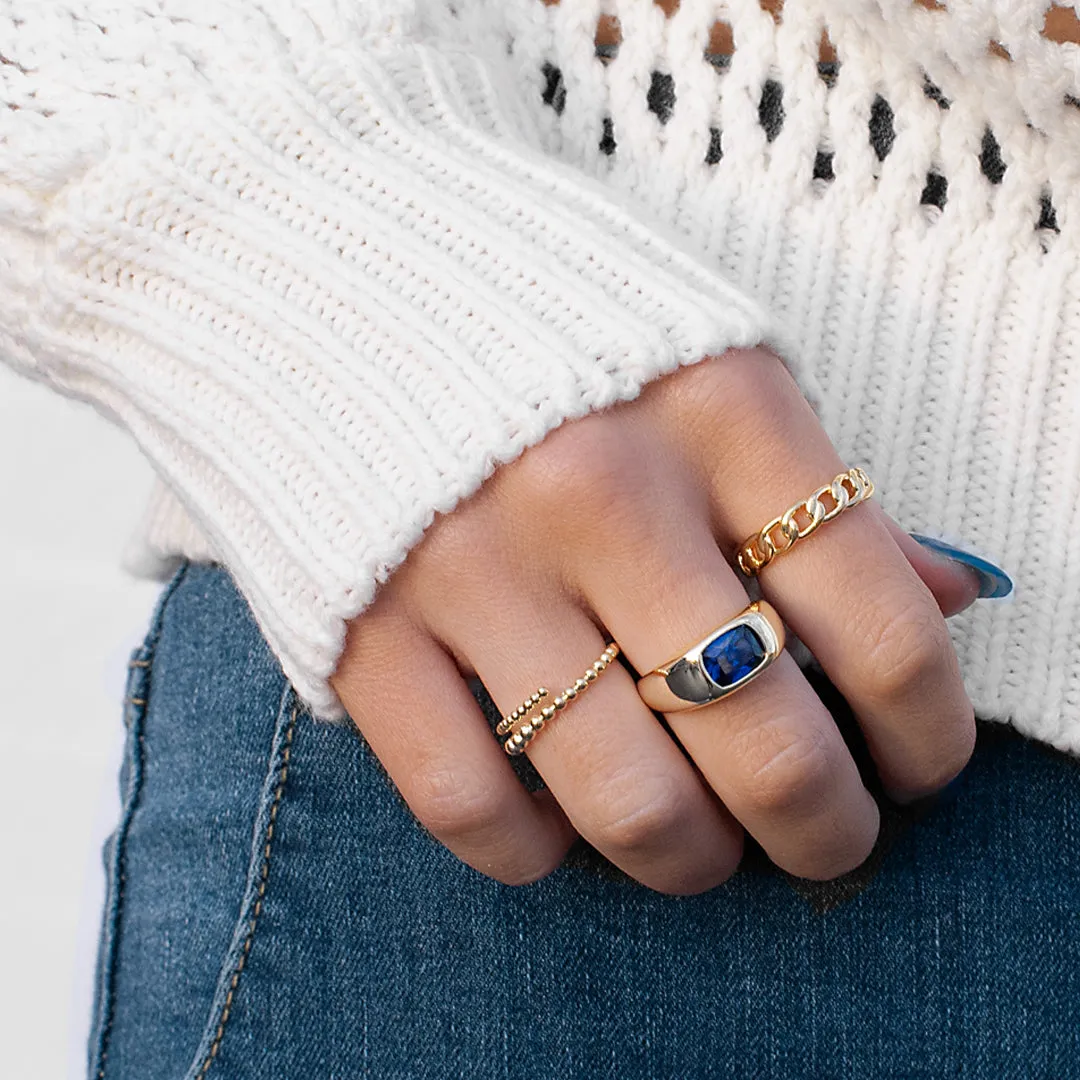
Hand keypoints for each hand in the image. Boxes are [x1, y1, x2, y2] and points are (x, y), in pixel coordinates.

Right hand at [330, 348, 978, 892]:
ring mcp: (475, 567)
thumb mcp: (713, 368)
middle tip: (824, 837)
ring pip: (628, 802)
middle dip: (823, 828)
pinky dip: (531, 853)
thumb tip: (952, 597)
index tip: (915, 769)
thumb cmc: (556, 328)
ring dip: (690, 858)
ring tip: (699, 846)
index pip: (880, 627)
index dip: (927, 735)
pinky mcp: (368, 627)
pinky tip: (558, 828)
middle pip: (766, 744)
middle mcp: (604, 493)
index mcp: (721, 410)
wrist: (342, 268)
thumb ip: (824, 490)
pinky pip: (471, 804)